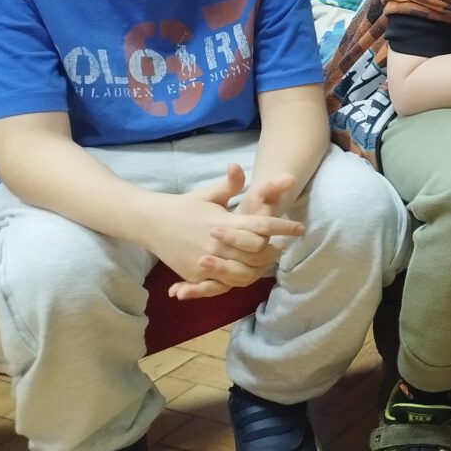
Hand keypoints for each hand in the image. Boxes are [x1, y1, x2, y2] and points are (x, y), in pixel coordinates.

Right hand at [149, 165, 301, 299]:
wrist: (150, 222)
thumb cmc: (185, 206)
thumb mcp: (210, 194)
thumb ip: (230, 183)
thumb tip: (238, 165)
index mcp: (223, 221)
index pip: (260, 225)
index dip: (282, 227)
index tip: (299, 228)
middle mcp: (216, 243)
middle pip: (256, 252)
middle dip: (273, 250)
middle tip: (284, 246)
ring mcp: (205, 261)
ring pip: (242, 272)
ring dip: (259, 267)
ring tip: (268, 260)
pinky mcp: (195, 274)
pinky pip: (221, 284)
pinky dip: (236, 281)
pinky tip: (248, 273)